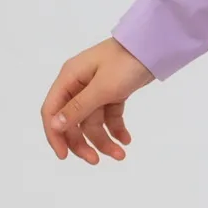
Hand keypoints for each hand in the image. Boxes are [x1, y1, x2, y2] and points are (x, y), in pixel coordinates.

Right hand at [42, 38, 155, 163]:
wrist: (156, 46)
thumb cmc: (127, 62)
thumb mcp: (103, 88)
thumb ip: (79, 108)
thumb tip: (54, 125)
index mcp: (69, 78)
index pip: (51, 111)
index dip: (55, 135)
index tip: (64, 156)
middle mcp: (79, 84)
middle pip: (73, 121)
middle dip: (83, 142)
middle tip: (95, 161)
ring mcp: (96, 88)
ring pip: (93, 121)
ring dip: (104, 139)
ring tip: (121, 154)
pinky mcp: (113, 91)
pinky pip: (110, 115)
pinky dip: (116, 128)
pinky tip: (127, 140)